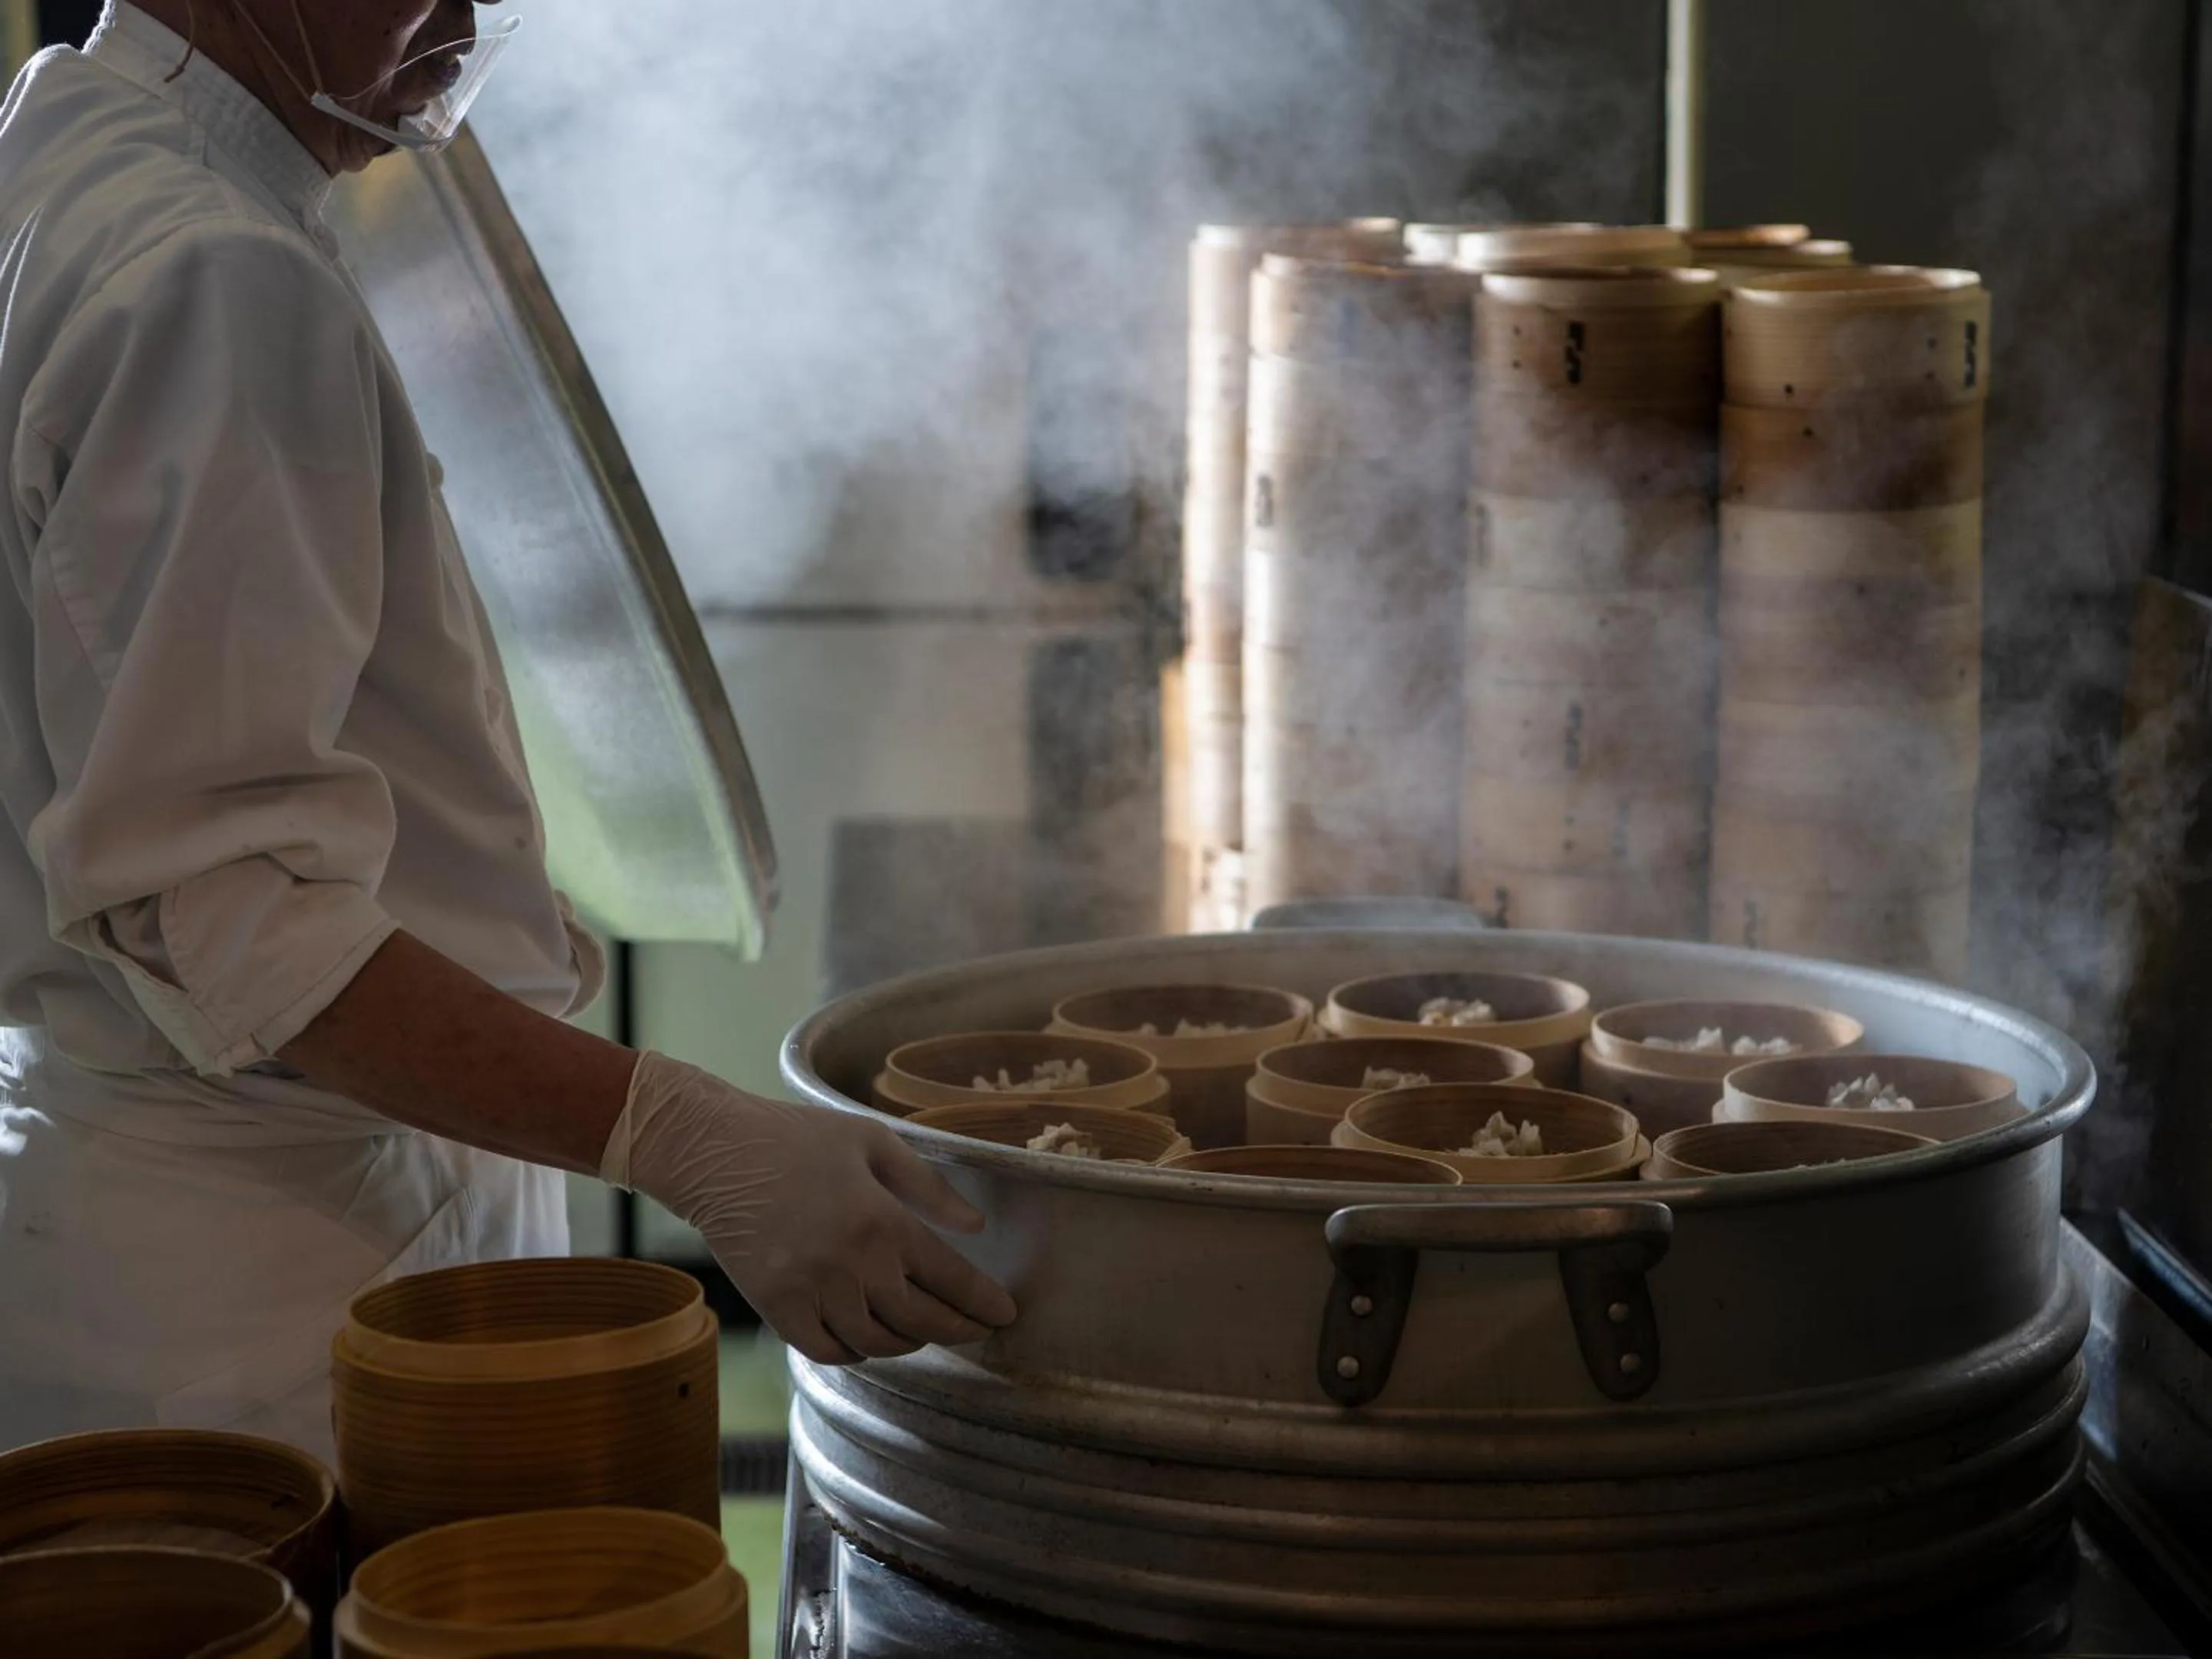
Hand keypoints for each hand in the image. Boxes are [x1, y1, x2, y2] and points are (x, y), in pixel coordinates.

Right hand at [604, 1053, 1017, 1364]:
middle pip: (921, 1322)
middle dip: (958, 1331)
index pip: (951, 1279)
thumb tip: (975, 1226)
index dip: (983, 1303)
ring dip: (908, 1343)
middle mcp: (852, 1265)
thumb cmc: (796, 1138)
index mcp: (882, 1221)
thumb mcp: (872, 1141)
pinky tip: (868, 1339)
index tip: (1004, 1314)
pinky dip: (855, 1353)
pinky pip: (827, 1350)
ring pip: (877, 1343)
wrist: (715, 1153)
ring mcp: (812, 1291)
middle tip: (976, 1332)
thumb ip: (929, 1185)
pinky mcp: (776, 1307)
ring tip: (924, 1331)